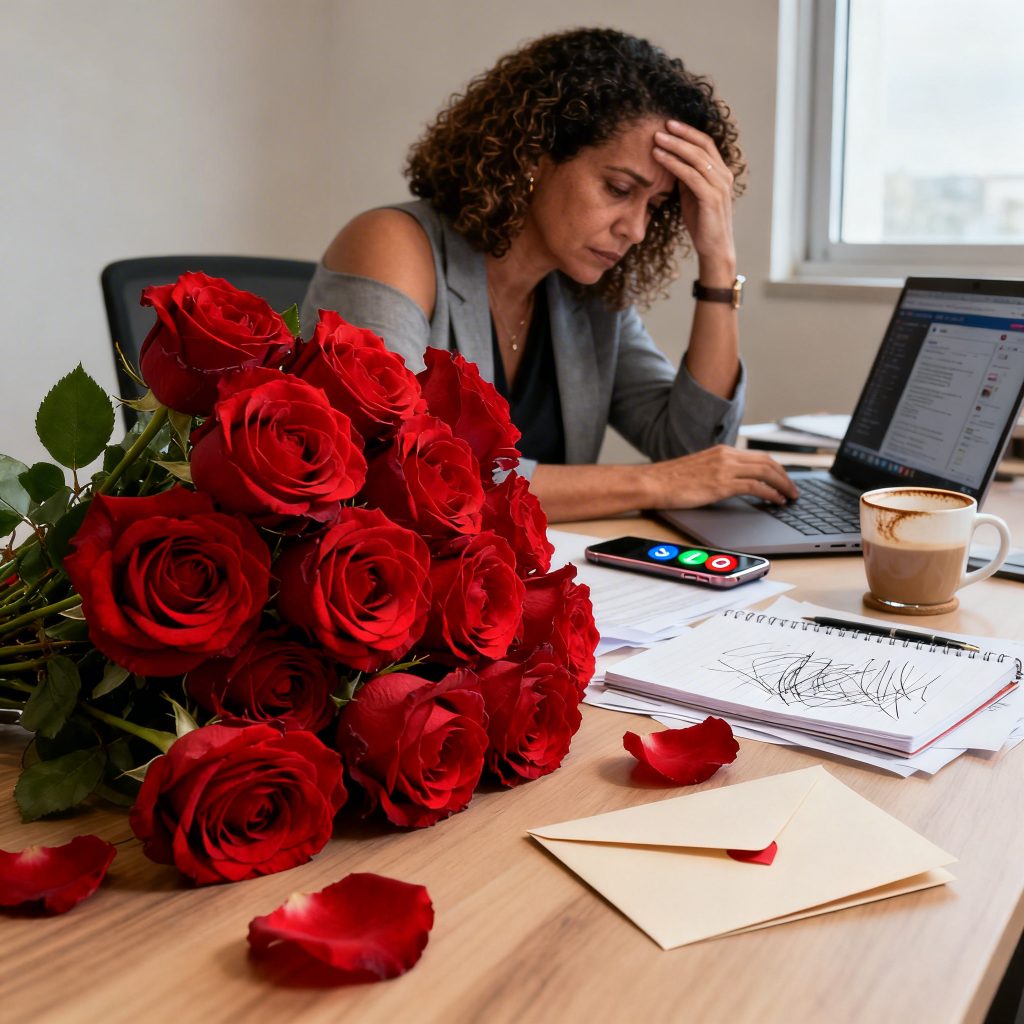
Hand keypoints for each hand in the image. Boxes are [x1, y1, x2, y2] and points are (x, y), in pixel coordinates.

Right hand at [641, 446, 798, 508]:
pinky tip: (776, 501)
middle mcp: (726, 456)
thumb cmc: (670, 480)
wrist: (654, 482)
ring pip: (766, 472)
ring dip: (783, 485)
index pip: (758, 456)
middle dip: (785, 476)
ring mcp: (725, 468)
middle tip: (793, 490)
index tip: (784, 479)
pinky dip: (771, 493)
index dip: (776, 468)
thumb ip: (717, 471)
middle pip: (768, 462)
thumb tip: (731, 483)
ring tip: (790, 497)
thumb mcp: (699, 469)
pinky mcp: (722, 484)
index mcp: (722, 451)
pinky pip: (756, 486)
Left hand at [652, 120, 735, 272]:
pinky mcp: (711, 198)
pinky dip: (674, 164)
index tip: (669, 124)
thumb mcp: (691, 194)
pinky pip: (691, 175)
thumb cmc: (702, 222)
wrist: (714, 248)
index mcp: (720, 172)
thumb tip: (670, 160)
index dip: (688, 132)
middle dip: (680, 134)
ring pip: (696, 158)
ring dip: (674, 146)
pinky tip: (659, 157)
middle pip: (702, 145)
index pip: (705, 144)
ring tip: (656, 139)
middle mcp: (723, 175)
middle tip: (660, 126)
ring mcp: (719, 186)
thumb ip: (686, 177)